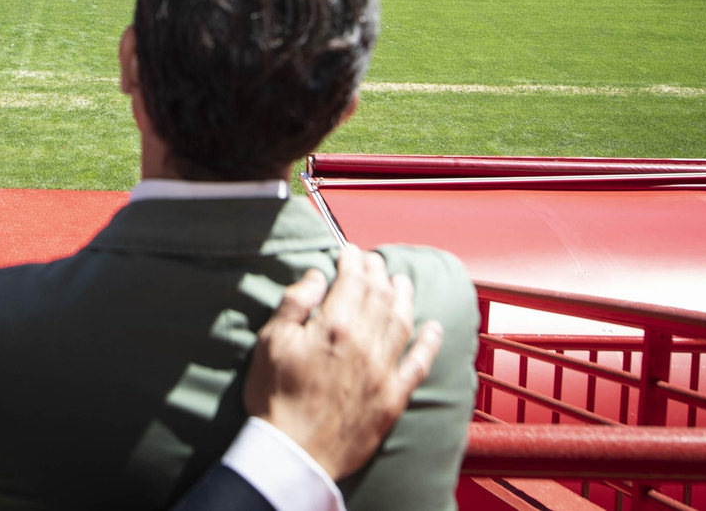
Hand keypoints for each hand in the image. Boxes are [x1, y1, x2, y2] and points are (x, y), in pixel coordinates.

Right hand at [244, 246, 443, 480]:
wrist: (293, 453)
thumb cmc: (275, 397)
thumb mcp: (271, 342)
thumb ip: (294, 303)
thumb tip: (316, 276)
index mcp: (334, 326)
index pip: (352, 281)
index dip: (353, 261)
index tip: (350, 252)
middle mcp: (365, 343)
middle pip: (379, 297)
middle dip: (378, 273)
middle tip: (376, 261)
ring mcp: (383, 371)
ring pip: (402, 322)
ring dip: (405, 297)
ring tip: (403, 281)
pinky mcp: (394, 397)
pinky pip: (419, 364)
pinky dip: (429, 343)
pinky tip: (434, 327)